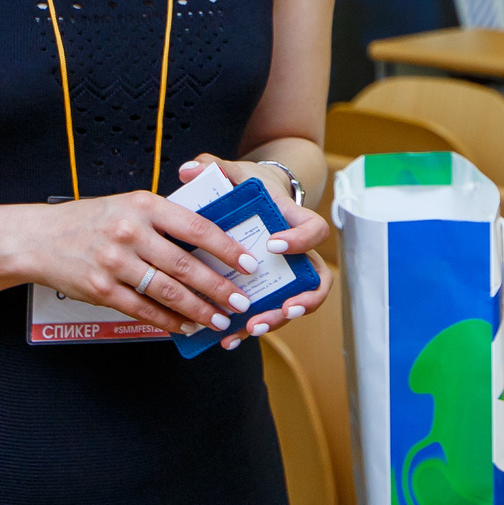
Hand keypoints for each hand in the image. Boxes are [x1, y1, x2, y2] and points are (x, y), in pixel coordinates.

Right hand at [19, 189, 267, 337]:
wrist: (41, 239)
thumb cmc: (93, 220)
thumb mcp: (129, 204)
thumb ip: (165, 219)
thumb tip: (211, 241)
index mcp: (143, 205)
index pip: (195, 227)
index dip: (226, 249)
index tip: (248, 264)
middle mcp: (130, 232)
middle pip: (185, 266)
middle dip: (218, 288)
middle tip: (240, 301)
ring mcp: (114, 262)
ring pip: (167, 292)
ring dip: (198, 310)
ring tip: (218, 320)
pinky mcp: (101, 289)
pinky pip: (143, 310)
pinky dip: (168, 321)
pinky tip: (185, 326)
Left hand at [174, 153, 334, 350]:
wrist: (258, 196)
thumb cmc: (249, 185)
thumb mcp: (234, 172)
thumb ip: (213, 166)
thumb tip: (187, 170)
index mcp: (293, 219)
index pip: (314, 230)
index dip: (300, 241)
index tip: (274, 245)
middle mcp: (299, 251)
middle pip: (316, 280)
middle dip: (302, 299)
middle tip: (282, 308)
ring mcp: (288, 272)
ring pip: (297, 302)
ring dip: (276, 320)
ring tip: (250, 330)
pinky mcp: (272, 287)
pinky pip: (272, 311)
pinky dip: (252, 327)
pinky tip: (229, 339)